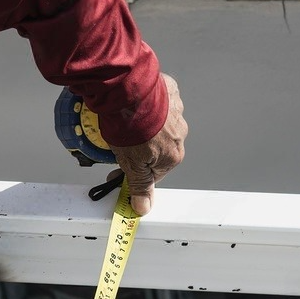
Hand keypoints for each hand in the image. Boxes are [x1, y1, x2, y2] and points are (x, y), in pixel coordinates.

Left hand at [109, 73, 187, 215]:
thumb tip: (143, 208)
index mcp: (173, 155)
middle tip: (119, 141)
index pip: (154, 172)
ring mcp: (177, 111)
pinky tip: (134, 103)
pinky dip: (149, 104)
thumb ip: (139, 186)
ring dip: (145, 124)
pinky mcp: (170, 91)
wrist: (129, 92)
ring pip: (159, 123)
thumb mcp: (131, 164)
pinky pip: (160, 101)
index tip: (119, 168)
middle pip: (158, 147)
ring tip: (124, 120)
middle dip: (140, 146)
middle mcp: (180, 135)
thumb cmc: (130, 127)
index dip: (134, 171)